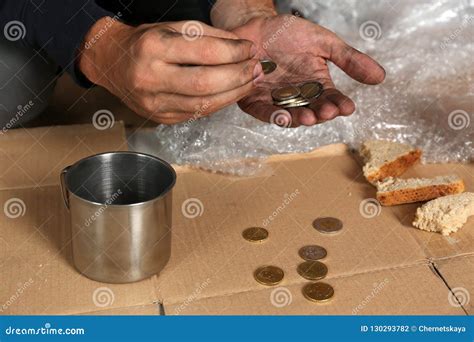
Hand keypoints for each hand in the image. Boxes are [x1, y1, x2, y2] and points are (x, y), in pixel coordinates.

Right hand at [79, 17, 262, 123]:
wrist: (112, 63)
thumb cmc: (144, 42)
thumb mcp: (172, 28)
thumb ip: (208, 36)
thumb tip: (242, 48)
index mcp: (154, 48)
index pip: (205, 53)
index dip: (234, 53)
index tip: (250, 49)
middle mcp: (152, 78)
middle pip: (207, 83)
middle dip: (239, 77)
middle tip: (257, 69)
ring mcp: (155, 102)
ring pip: (205, 104)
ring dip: (234, 94)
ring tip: (250, 82)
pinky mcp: (161, 117)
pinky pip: (198, 113)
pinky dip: (219, 103)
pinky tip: (231, 93)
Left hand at [232, 15, 385, 126]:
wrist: (255, 24)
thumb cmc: (288, 33)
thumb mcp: (323, 42)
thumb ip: (348, 59)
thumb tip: (380, 77)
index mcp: (315, 84)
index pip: (331, 98)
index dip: (339, 104)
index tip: (348, 107)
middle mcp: (297, 96)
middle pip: (312, 110)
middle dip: (320, 113)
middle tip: (328, 112)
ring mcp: (275, 100)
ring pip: (289, 115)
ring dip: (299, 119)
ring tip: (309, 117)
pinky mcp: (254, 101)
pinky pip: (264, 112)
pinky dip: (273, 116)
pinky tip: (283, 116)